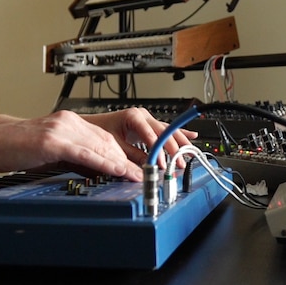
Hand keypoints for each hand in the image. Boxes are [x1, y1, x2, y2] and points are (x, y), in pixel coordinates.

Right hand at [0, 111, 145, 180]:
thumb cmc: (15, 149)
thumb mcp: (50, 151)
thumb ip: (72, 156)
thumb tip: (94, 170)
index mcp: (68, 121)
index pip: (103, 137)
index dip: (121, 153)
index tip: (135, 166)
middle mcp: (68, 121)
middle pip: (106, 141)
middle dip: (126, 159)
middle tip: (142, 174)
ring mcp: (61, 130)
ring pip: (100, 146)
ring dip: (121, 163)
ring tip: (136, 176)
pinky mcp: (53, 141)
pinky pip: (85, 153)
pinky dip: (104, 163)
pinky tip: (117, 171)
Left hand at [79, 107, 196, 168]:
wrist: (93, 124)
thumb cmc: (100, 130)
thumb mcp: (114, 145)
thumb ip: (130, 156)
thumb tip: (144, 169)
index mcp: (134, 117)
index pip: (151, 135)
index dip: (158, 150)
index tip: (162, 163)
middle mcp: (143, 116)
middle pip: (164, 132)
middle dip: (173, 148)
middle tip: (180, 162)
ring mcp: (148, 119)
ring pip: (168, 130)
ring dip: (179, 143)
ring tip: (189, 154)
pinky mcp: (149, 125)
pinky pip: (167, 130)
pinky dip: (180, 133)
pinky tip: (192, 135)